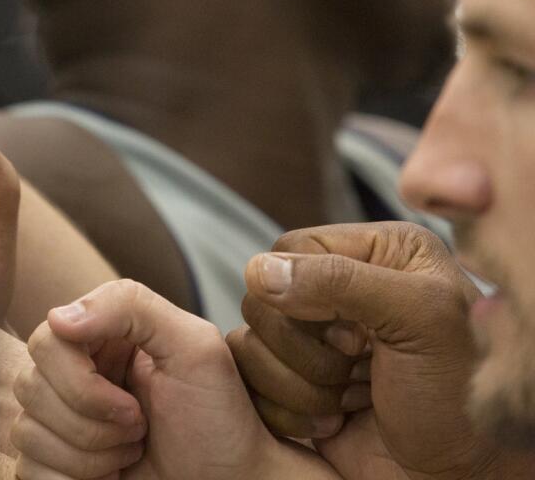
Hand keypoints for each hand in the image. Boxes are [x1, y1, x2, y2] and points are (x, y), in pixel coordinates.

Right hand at [14, 279, 333, 479]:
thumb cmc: (221, 422)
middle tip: (139, 430)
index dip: (82, 383)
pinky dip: (71, 479)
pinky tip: (109, 477)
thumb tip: (57, 318)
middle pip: (30, 387)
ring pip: (27, 432)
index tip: (134, 408)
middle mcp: (70, 374)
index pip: (45, 342)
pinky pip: (29, 469)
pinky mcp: (53, 462)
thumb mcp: (194, 346)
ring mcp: (58, 420)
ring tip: (130, 453)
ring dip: (89, 456)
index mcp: (97, 338)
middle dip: (92, 424)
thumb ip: (130, 306)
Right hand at [231, 222, 514, 479]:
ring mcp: (312, 339)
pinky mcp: (292, 381)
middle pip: (262, 299)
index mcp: (377, 254)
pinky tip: (336, 419)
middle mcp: (340, 290)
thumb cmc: (459, 399)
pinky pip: (248, 381)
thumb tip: (259, 271)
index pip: (290, 251)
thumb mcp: (421, 321)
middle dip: (306, 350)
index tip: (358, 338)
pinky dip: (288, 411)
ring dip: (300, 384)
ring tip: (353, 398)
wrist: (459, 475)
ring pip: (249, 342)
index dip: (307, 298)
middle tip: (359, 369)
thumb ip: (343, 281)